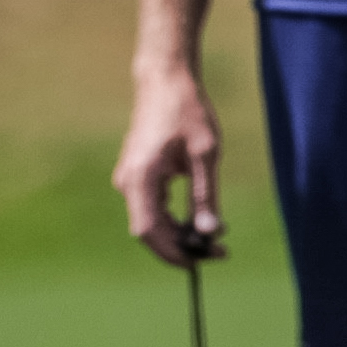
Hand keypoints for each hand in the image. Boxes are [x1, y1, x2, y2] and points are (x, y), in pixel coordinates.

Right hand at [114, 65, 224, 265]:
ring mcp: (129, 179)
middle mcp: (127, 183)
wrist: (164, 82)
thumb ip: (205, 195)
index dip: (173, 253)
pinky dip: (173, 220)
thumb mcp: (205, 155)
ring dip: (178, 235)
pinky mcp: (136, 176)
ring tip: (215, 239)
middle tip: (219, 252)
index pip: (149, 231)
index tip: (201, 264)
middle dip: (181, 247)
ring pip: (150, 221)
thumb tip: (210, 231)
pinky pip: (151, 207)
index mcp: (140, 179)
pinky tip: (199, 221)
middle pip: (149, 231)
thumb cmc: (187, 112)